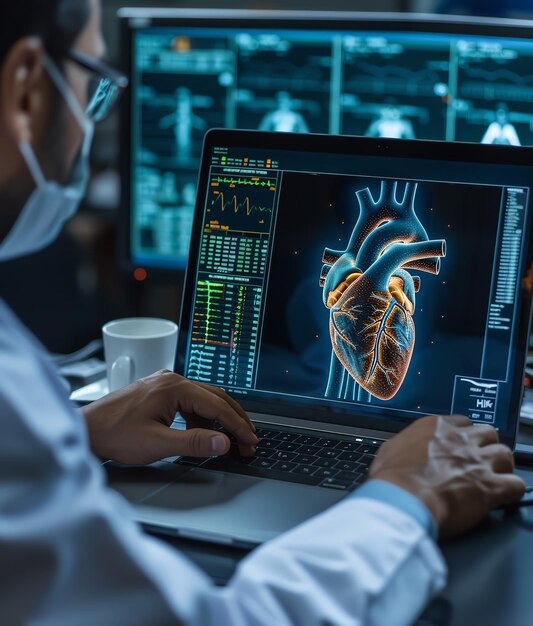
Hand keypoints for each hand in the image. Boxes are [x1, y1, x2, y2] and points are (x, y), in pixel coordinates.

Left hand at [82, 370, 257, 464]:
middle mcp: (171, 380)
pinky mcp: (158, 392)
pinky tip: (200, 433)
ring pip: (203, 399)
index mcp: (174, 387)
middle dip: (234, 419)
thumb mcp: (158, 443)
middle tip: (249, 439)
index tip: (251, 440)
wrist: (86, 430)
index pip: (218, 405)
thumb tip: (224, 442)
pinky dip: (200, 418)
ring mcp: (164, 384)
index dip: (238, 425)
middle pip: (215, 397)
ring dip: (218, 420)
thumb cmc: (114, 434)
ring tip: (227, 441)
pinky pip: (189, 402)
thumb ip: (194, 442)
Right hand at [368, 415, 524, 539]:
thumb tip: (404, 453)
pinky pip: (516, 485)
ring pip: (506, 454)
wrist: (402, 499)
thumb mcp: (389, 450)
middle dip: (486, 446)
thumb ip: (405, 446)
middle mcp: (461, 440)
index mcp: (436, 427)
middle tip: (480, 460)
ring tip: (494, 477)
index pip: (462, 422)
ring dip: (502, 466)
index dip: (463, 435)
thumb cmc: (392, 479)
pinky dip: (512, 491)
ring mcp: (478, 462)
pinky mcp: (490, 487)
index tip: (461, 445)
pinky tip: (504, 497)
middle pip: (488, 433)